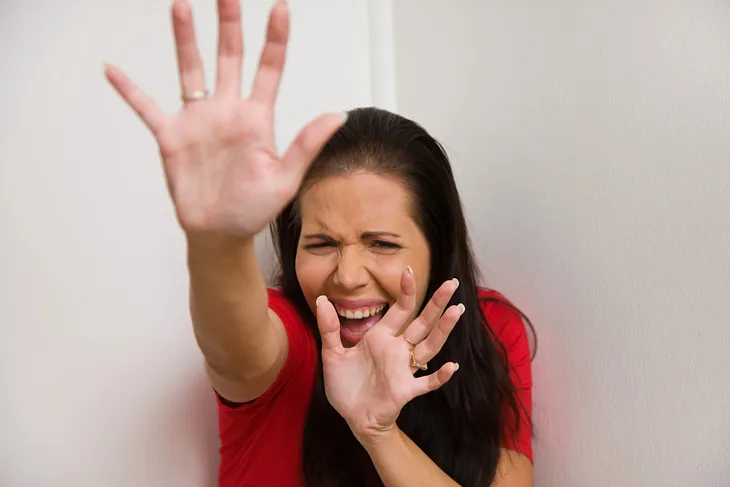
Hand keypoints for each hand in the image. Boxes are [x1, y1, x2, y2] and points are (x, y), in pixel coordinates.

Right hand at [104, 0, 345, 240]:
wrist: (220, 232)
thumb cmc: (253, 208)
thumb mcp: (285, 179)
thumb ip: (306, 145)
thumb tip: (338, 115)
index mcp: (256, 118)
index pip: (268, 69)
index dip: (275, 39)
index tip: (280, 7)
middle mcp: (227, 111)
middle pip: (228, 57)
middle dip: (229, 24)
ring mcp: (198, 121)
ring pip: (190, 70)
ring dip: (185, 40)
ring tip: (181, 6)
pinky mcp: (171, 137)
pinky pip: (147, 108)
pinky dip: (129, 90)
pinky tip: (112, 69)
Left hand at [315, 269, 463, 443]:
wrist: (352, 417)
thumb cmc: (346, 385)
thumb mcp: (332, 353)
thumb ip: (329, 327)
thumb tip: (321, 298)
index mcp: (381, 337)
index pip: (399, 309)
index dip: (405, 291)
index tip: (408, 270)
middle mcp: (397, 349)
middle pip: (422, 322)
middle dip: (436, 303)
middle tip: (452, 284)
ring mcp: (404, 370)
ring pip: (429, 346)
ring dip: (442, 330)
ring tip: (456, 311)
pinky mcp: (405, 391)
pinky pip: (427, 382)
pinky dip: (439, 376)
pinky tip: (451, 366)